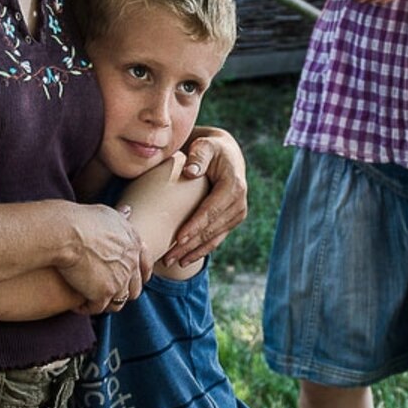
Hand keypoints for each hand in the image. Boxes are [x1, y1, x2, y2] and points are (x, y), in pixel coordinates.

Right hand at [56, 201, 149, 312]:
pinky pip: (98, 308)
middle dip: (121, 293)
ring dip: (106, 303)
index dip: (138, 276)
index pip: (145, 266)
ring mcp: (120, 280)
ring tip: (91, 301)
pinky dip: (87, 308)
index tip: (129, 282)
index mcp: (134, 244)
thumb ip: (119, 217)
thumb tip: (128, 211)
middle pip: (134, 288)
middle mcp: (132, 263)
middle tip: (105, 293)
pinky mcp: (104, 293)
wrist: (67, 232)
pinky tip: (77, 305)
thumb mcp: (106, 213)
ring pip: (118, 302)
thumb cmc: (81, 219)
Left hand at [164, 127, 249, 270]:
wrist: (226, 154)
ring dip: (193, 251)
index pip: (212, 209)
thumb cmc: (210, 149)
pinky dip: (201, 250)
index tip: (179, 237)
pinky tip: (185, 259)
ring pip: (213, 238)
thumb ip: (198, 156)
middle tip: (168, 256)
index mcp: (234, 186)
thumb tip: (191, 171)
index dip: (196, 225)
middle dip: (190, 244)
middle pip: (212, 228)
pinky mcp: (232, 221)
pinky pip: (216, 239)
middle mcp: (239, 203)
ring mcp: (237, 214)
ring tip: (172, 261)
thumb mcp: (205, 146)